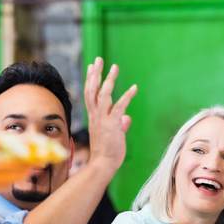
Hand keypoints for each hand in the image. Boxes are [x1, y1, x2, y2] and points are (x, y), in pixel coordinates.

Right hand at [84, 57, 136, 171]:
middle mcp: (96, 116)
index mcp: (94, 117)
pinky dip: (127, 96)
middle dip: (95, 73)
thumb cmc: (108, 152)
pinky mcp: (112, 124)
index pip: (90, 94)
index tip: (92, 67)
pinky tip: (134, 88)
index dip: (91, 80)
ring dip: (109, 80)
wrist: (102, 164)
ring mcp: (103, 119)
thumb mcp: (113, 135)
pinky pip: (119, 107)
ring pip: (103, 95)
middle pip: (93, 90)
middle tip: (98, 59)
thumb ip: (119, 124)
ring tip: (115, 67)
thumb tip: (127, 119)